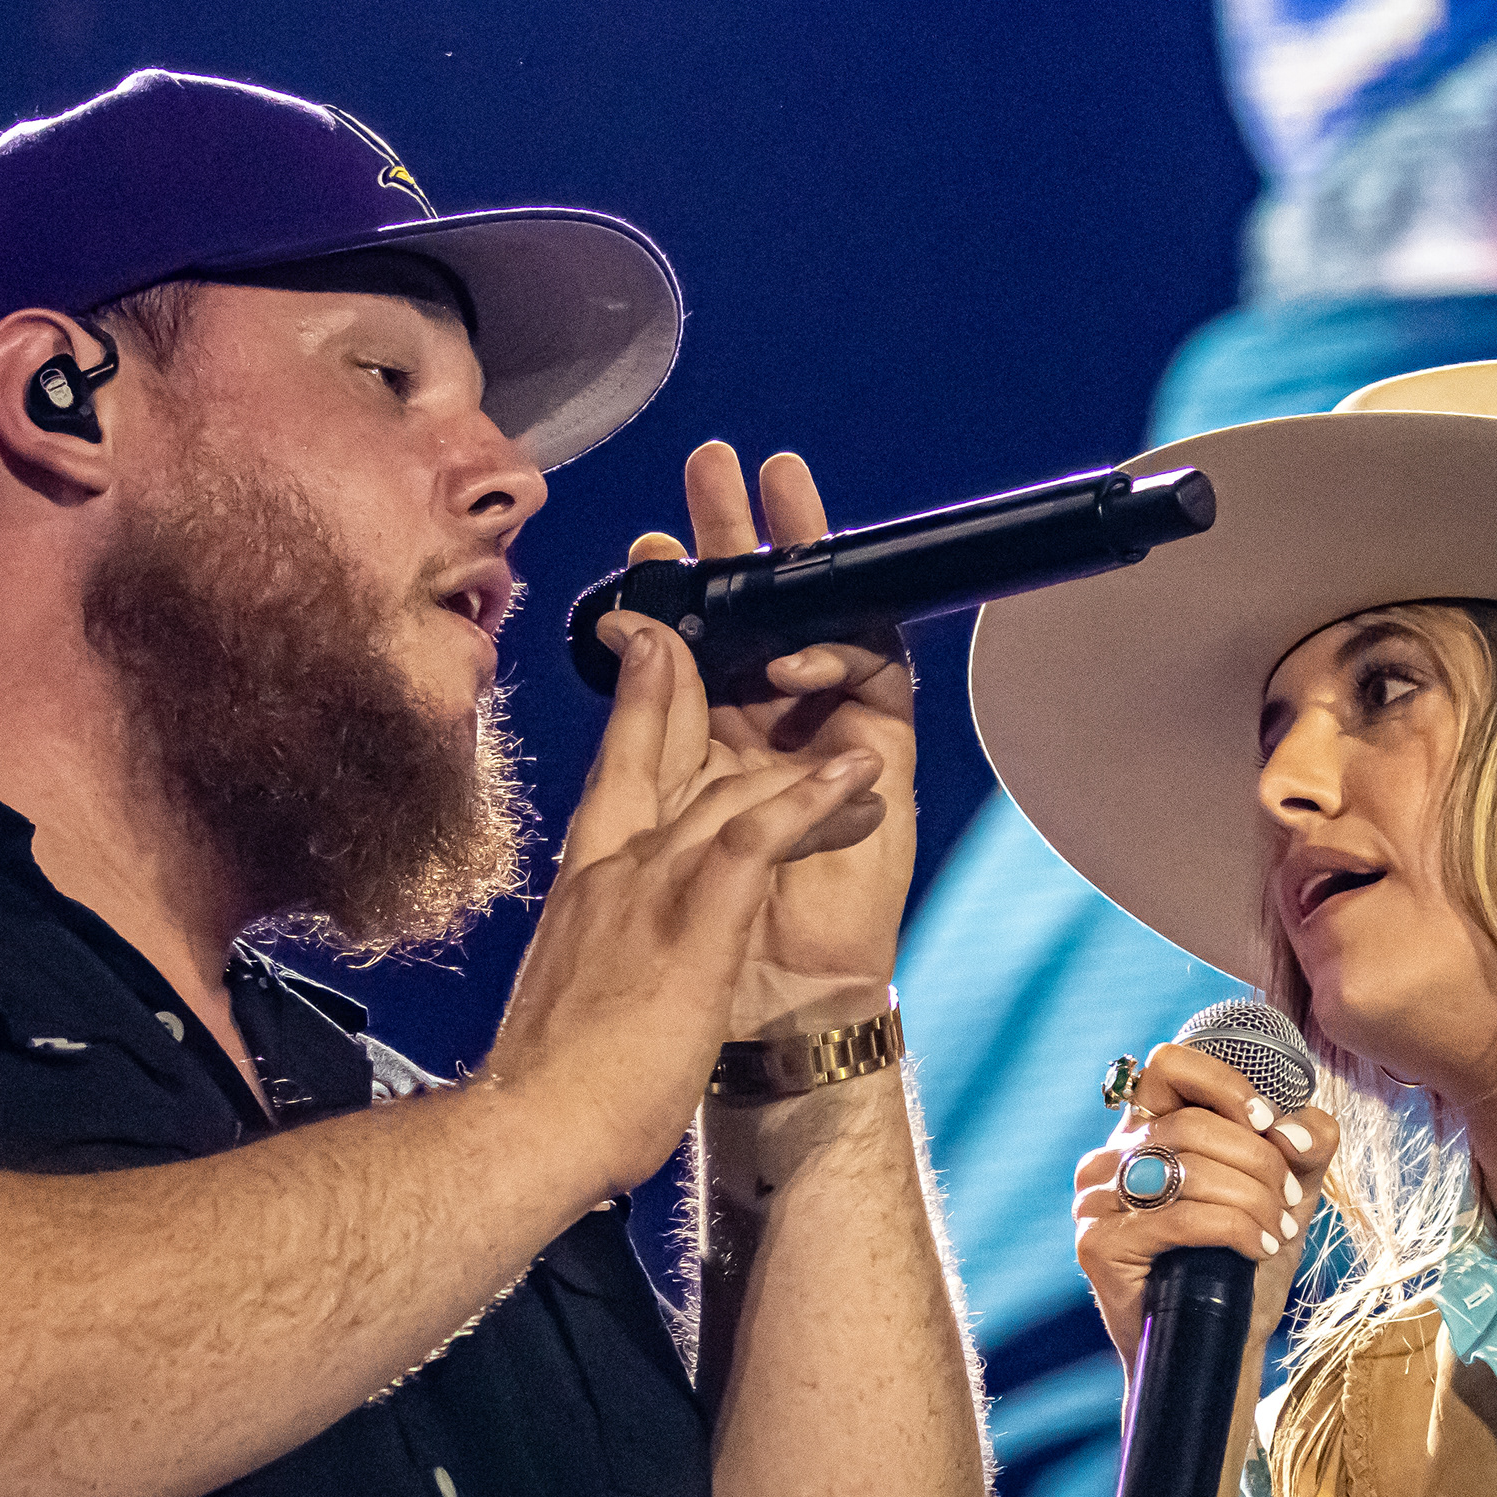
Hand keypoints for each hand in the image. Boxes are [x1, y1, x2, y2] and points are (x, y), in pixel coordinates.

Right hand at [483, 611, 888, 1197]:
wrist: (532, 1132)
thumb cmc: (554, 1083)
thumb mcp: (573, 989)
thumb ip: (592, 947)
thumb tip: (602, 951)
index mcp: (584, 883)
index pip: (617, 770)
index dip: (640, 701)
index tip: (654, 647)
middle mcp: (611, 867)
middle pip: (653, 741)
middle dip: (684, 663)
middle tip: (716, 603)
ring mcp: (648, 889)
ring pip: (721, 779)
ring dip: (783, 735)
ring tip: (832, 681)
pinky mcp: (690, 924)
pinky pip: (757, 838)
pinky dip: (809, 799)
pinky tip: (854, 771)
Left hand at [623, 443, 919, 1040]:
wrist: (750, 1031)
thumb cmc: (674, 966)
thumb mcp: (639, 836)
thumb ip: (643, 735)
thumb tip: (619, 635)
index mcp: (684, 762)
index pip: (681, 654)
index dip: (670, 592)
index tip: (646, 539)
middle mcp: (754, 748)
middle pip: (754, 623)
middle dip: (742, 543)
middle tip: (723, 465)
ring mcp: (819, 757)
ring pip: (818, 637)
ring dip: (805, 568)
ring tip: (786, 500)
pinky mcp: (877, 779)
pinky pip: (874, 693)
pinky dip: (845, 660)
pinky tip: (811, 646)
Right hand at [1071, 1043, 1337, 1367]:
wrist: (1219, 1344)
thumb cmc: (1245, 1264)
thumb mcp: (1287, 1192)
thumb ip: (1304, 1144)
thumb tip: (1302, 1127)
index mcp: (1144, 1131)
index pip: (1170, 1065)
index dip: (1225, 1084)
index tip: (1269, 1123)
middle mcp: (1108, 1158)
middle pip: (1193, 1124)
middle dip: (1260, 1162)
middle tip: (1292, 1202)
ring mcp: (1096, 1201)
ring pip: (1189, 1168)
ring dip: (1254, 1198)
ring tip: (1279, 1230)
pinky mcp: (1097, 1245)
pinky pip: (1181, 1217)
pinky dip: (1235, 1228)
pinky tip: (1259, 1248)